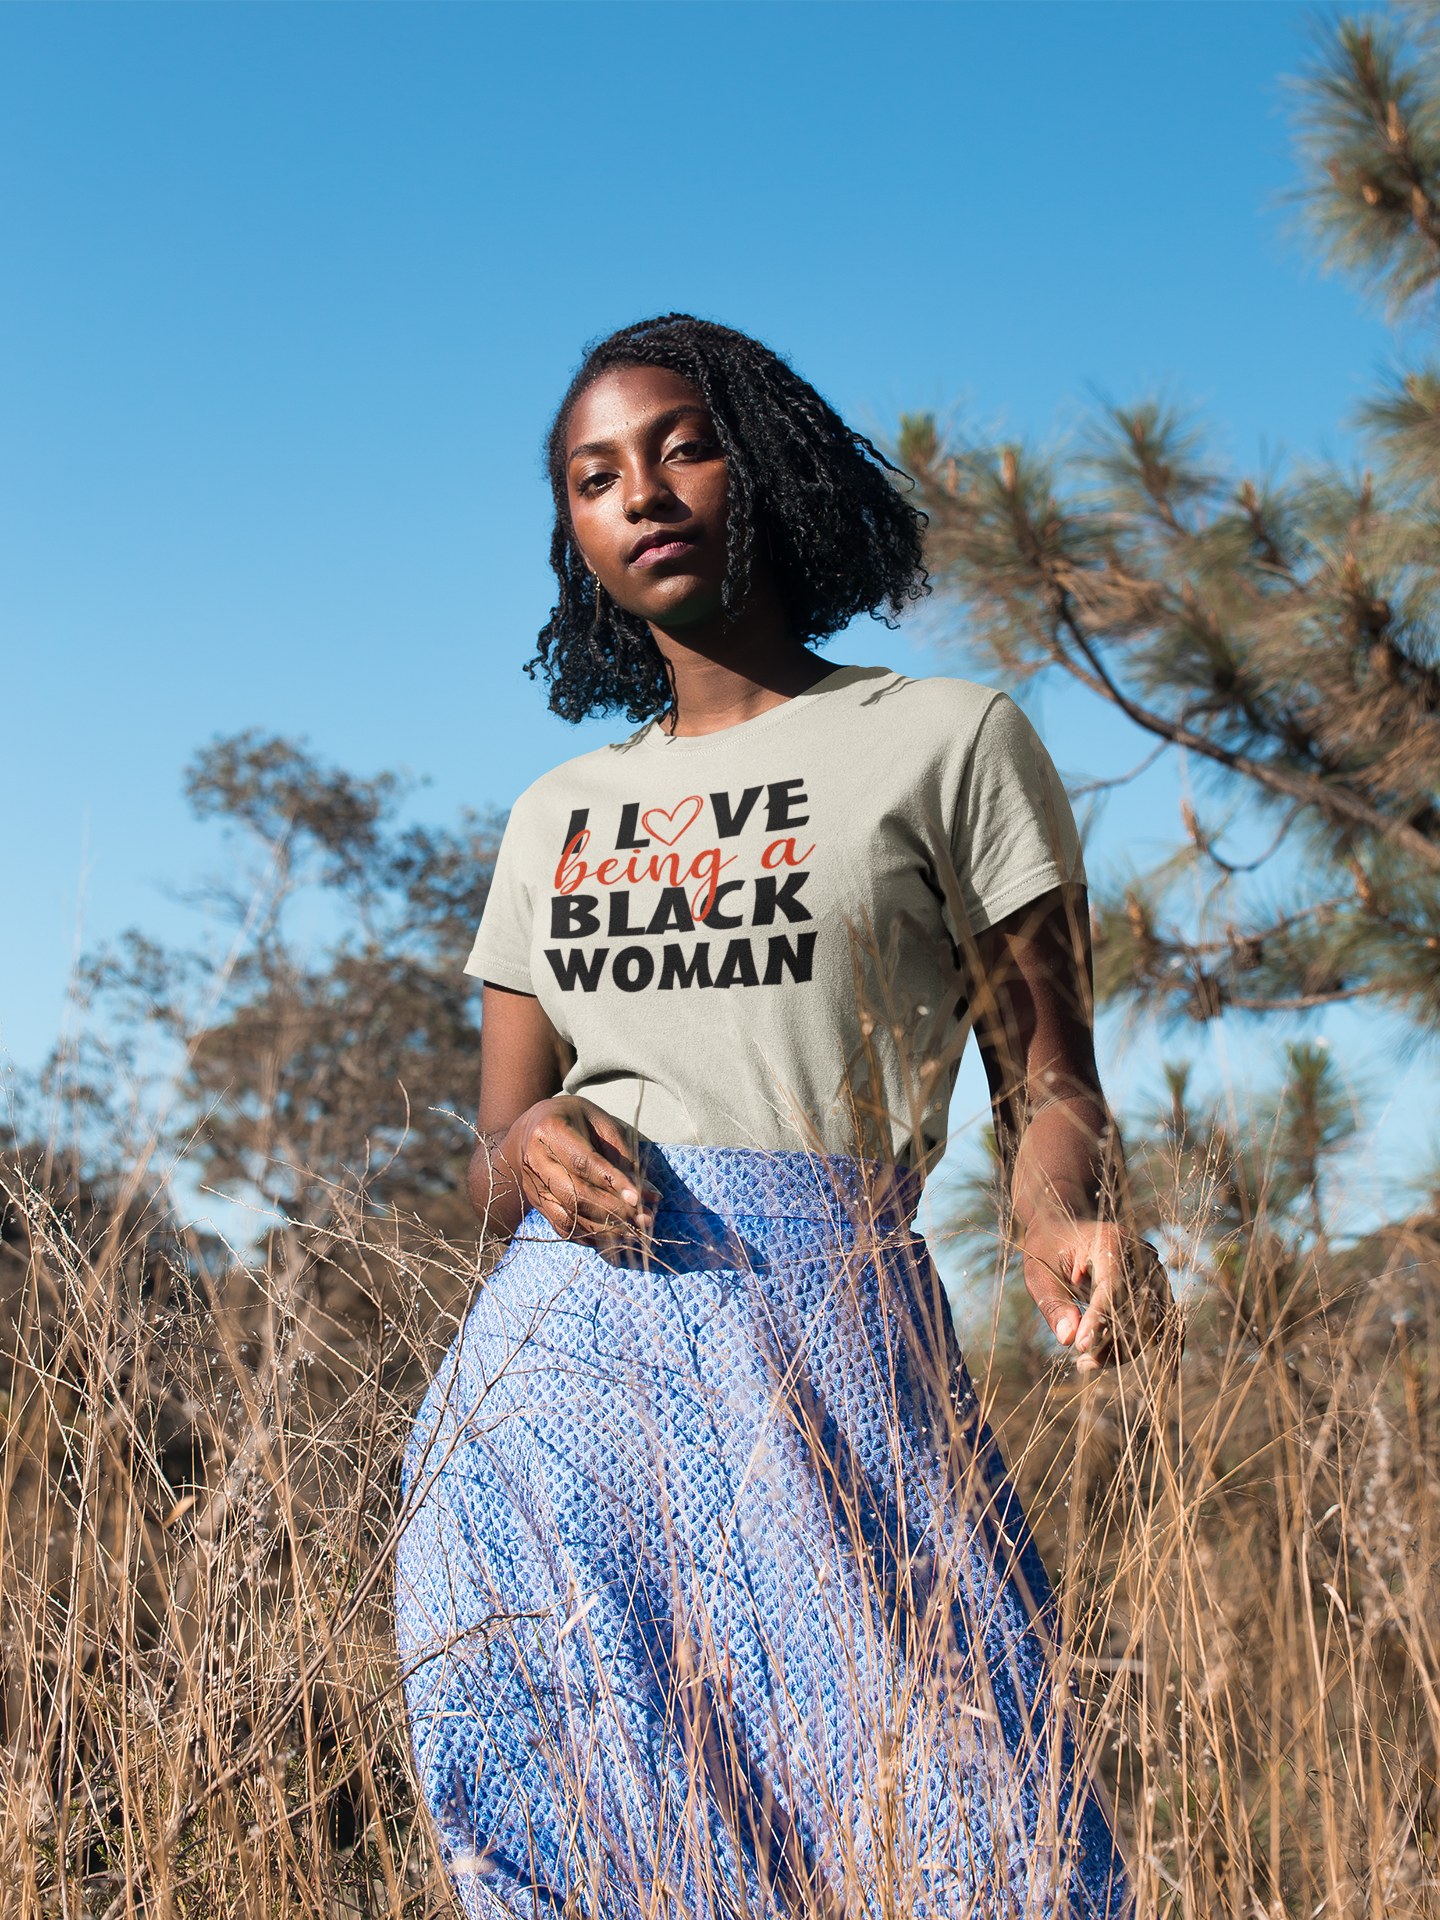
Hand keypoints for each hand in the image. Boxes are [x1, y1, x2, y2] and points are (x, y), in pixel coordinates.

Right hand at [498, 1096, 659, 1252]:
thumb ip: (622, 1156)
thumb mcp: (602, 1124)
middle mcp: (535, 1162)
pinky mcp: (537, 1205)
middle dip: (613, 1211)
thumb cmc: (575, 1120)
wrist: (533, 1129)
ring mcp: (533, 1187)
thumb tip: (648, 1193)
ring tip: (635, 1231)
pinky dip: (591, 1237)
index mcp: (550, 1132)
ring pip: (569, 1218)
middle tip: (645, 1218)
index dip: (613, 1183)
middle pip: (574, 1195)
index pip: (583, 1163)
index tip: (639, 1197)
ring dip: (605, 1230)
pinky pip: (563, 1228)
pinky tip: (615, 1236)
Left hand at [1022, 1215, 1176, 1371]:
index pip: (1112, 1285)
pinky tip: (1116, 1362)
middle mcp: (1141, 1254)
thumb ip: (1053, 1302)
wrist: (1066, 1228)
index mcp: (1111, 1240)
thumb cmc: (1048, 1248)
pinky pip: (1155, 1324)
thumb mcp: (1038, 1272)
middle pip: (1135, 1307)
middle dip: (1111, 1341)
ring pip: (1149, 1322)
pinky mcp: (1156, 1289)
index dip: (1099, 1319)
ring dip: (1123, 1349)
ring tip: (1087, 1363)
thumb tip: (1069, 1339)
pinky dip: (1137, 1346)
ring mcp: (1153, 1271)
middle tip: (1082, 1363)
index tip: (1081, 1347)